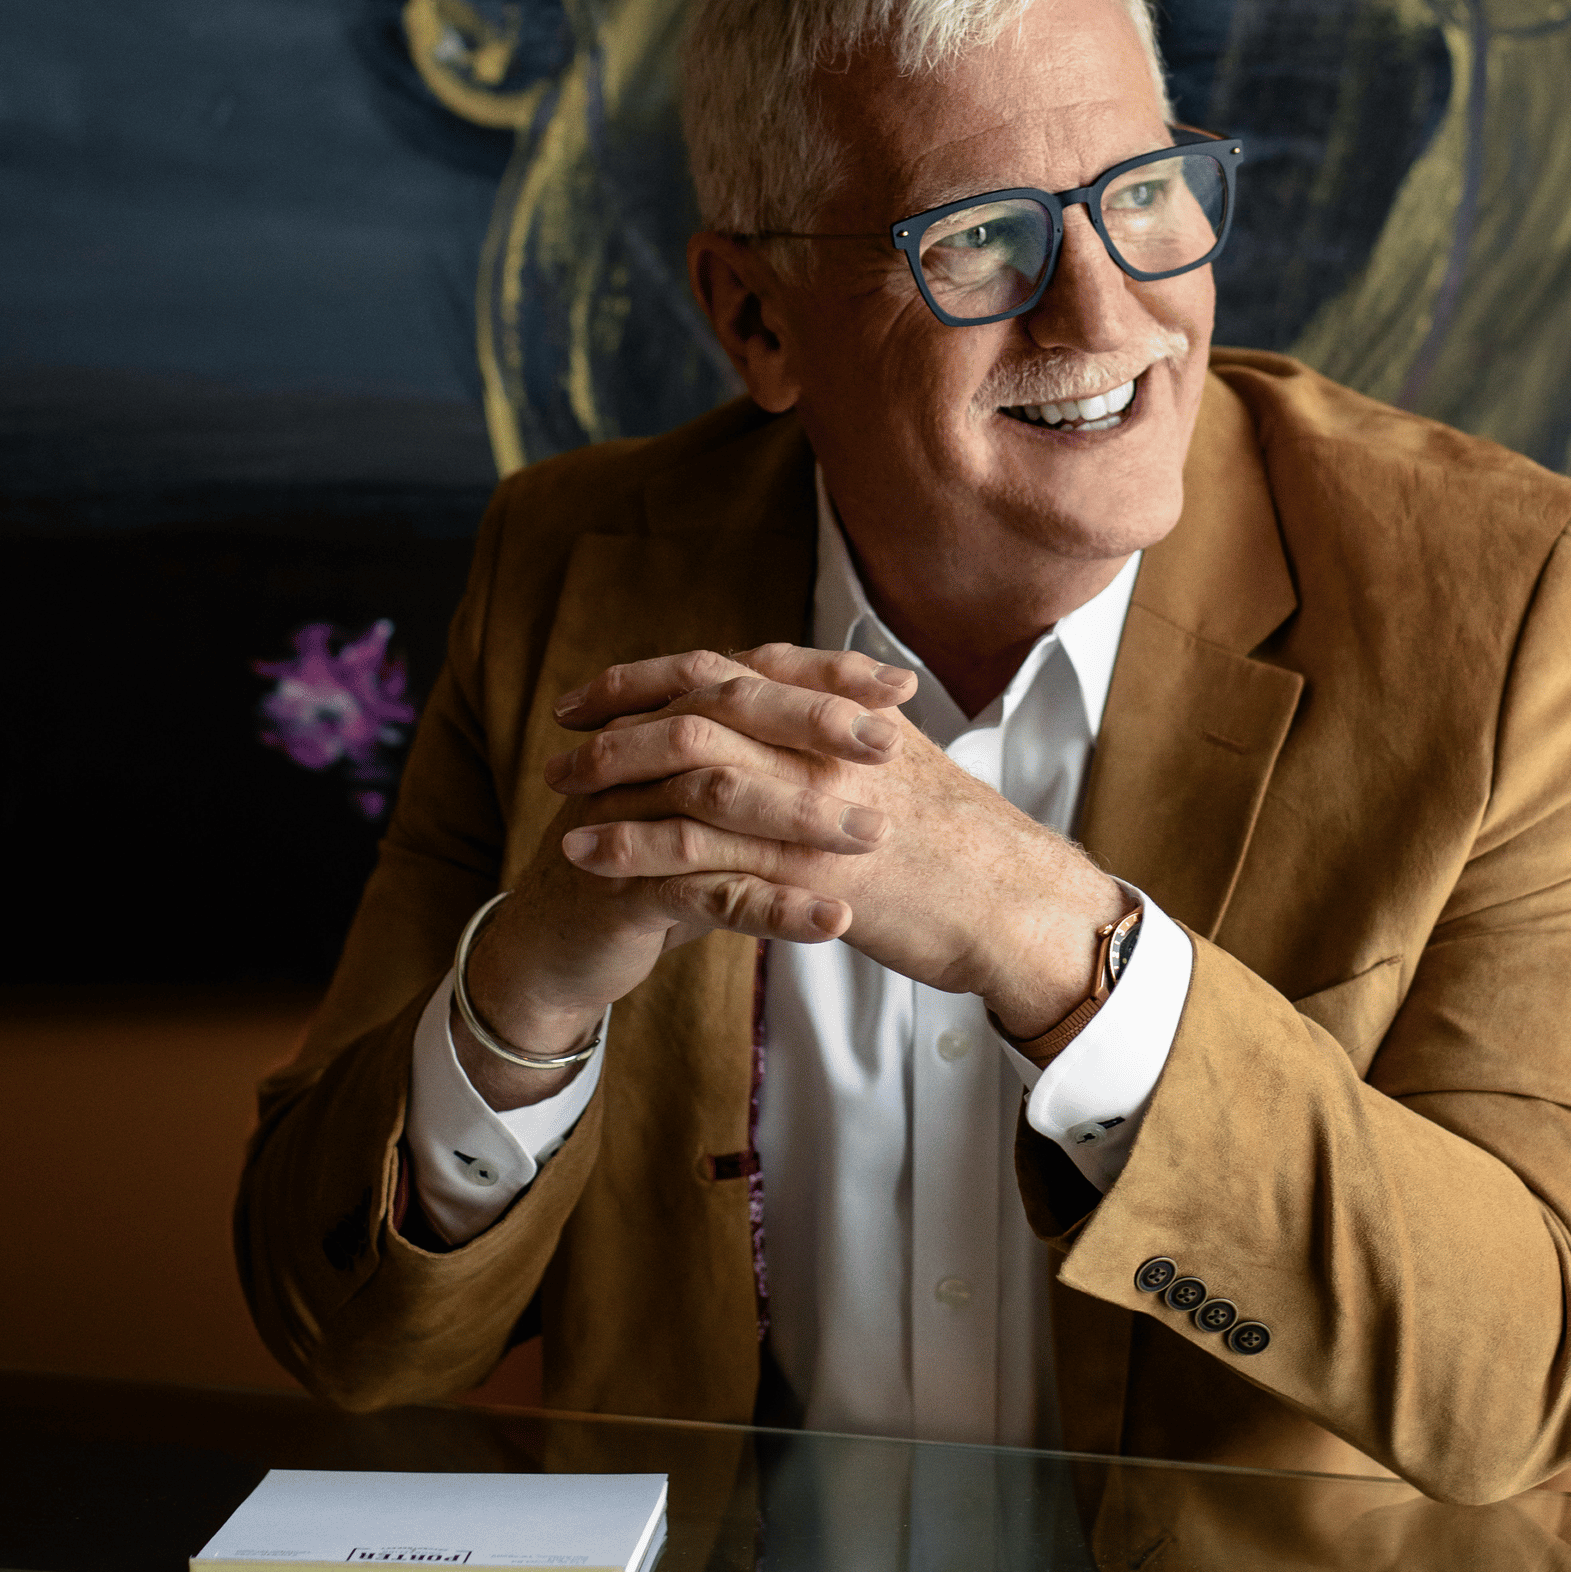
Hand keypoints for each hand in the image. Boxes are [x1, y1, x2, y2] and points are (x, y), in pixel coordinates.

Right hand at [458, 645, 913, 1108]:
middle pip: (731, 715)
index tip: (900, 686)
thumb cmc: (645, 866)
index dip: (824, 676)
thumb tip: (853, 725)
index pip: (751, 676)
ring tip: (874, 834)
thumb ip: (757, 760)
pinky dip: (773, 908)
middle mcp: (641, 754)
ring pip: (719, 801)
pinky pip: (706, 892)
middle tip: (890, 743)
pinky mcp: (622, 889)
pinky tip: (832, 920)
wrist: (552, 950)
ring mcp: (625, 817)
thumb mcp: (700, 806)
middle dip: (815, 725)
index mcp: (666, 721)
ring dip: (801, 817)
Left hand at [549, 643, 1123, 1055]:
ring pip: (688, 765)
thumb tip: (801, 716)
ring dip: (612, 774)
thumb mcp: (905, 767)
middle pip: (699, 700)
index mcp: (842, 709)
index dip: (657, 673)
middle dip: (620, 712)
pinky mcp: (802, 863)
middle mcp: (822, 738)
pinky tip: (586, 856)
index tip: (601, 688)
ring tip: (556, 792)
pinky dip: (632, 845)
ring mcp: (812, 797)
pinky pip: (698, 846)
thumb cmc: (965, 847)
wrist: (1014, 904)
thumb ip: (845, 735)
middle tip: (562, 731)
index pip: (732, 667)